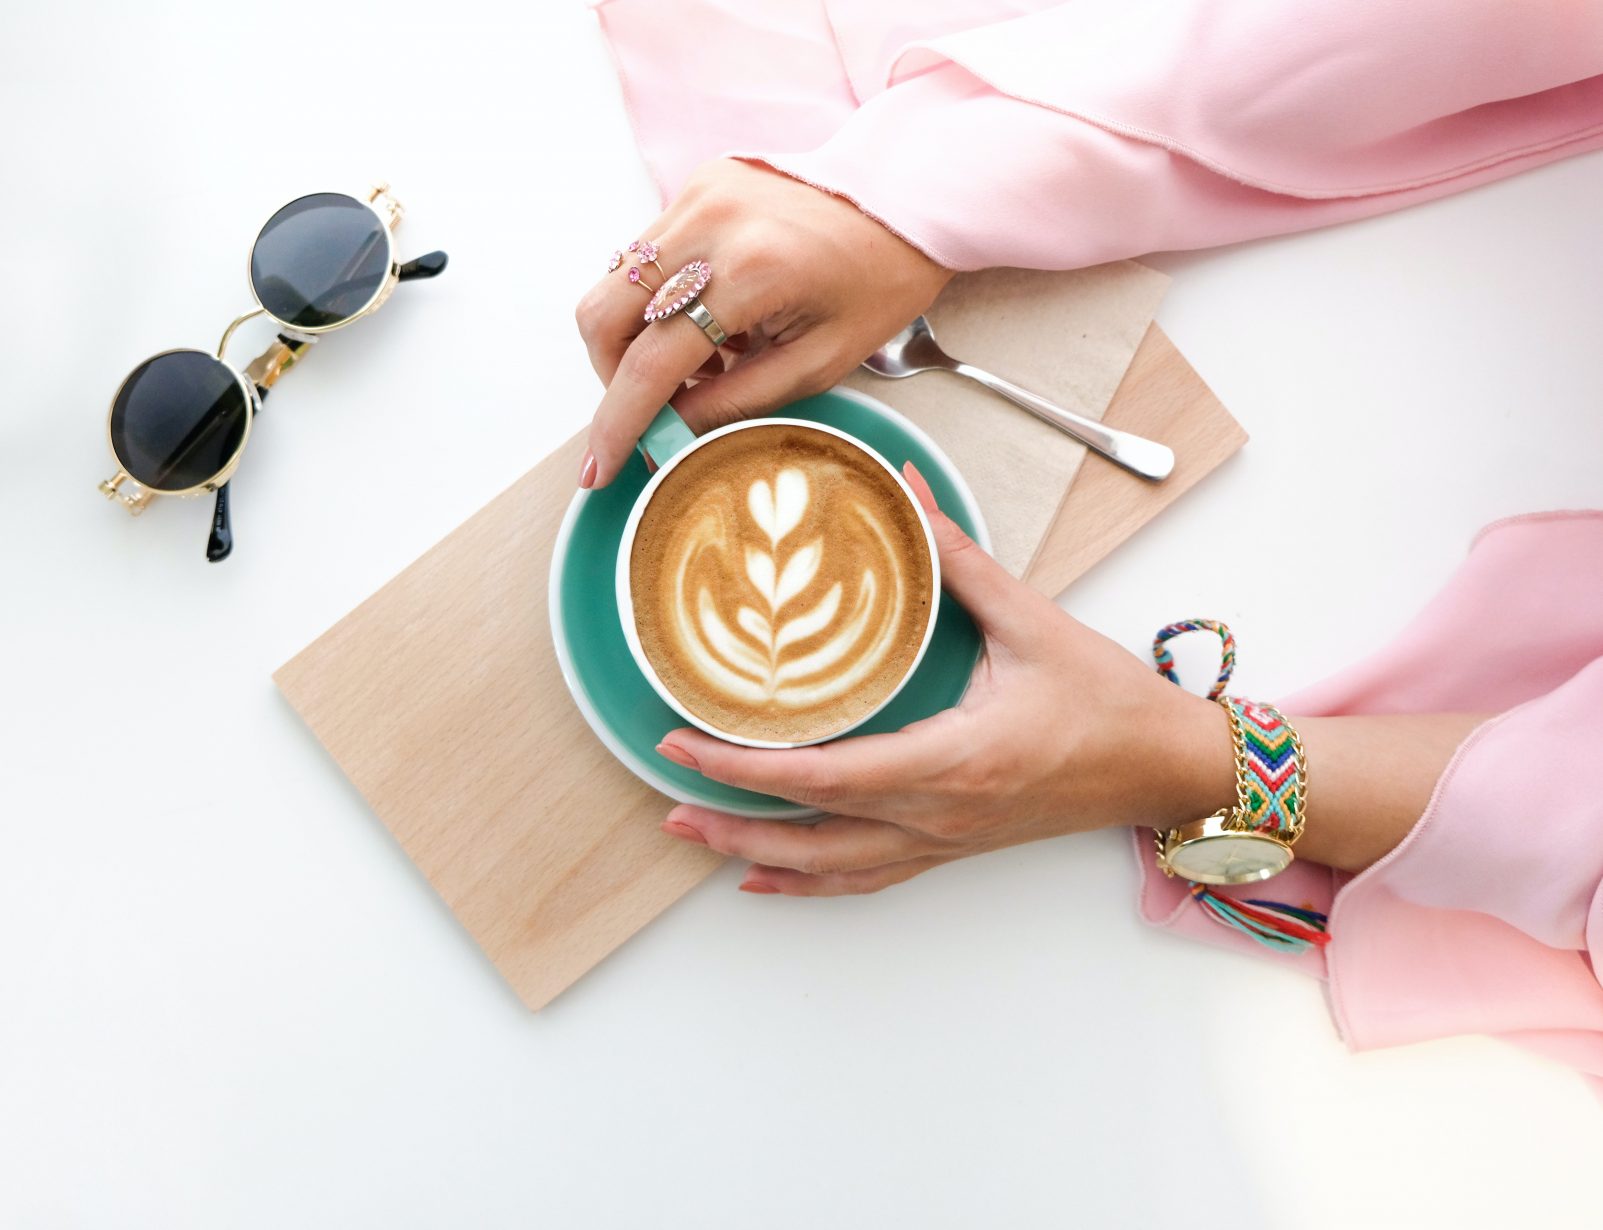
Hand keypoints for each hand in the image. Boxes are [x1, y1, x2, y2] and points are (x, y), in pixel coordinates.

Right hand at [574, 158, 952, 487]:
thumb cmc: (878, 281)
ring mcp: (697, 196)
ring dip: (637, 339)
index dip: (619, 422)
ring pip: (614, 283)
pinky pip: (645, 256)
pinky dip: (660, 302)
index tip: (600, 467)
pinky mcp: (697, 185)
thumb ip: (735, 402)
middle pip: (604, 314)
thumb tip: (668, 434)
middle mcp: (709, 223)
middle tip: (652, 408)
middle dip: (613, 376)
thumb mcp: (819, 363)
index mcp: (750, 272)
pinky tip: (711, 323)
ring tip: (702, 364)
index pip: (652, 362)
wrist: (904, 199)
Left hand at [654, 465, 1236, 895]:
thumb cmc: (1110, 702)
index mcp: (953, 760)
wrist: (1165, 768)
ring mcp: (944, 841)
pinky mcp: (953, 846)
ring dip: (756, 856)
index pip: (823, 776)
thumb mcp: (1033, 622)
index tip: (684, 744)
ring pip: (830, 868)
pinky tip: (768, 881)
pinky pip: (867, 878)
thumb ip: (959, 558)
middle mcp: (939, 815)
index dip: (744, 766)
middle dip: (729, 814)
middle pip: (810, 833)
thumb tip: (906, 491)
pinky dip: (809, 883)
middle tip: (664, 787)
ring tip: (692, 834)